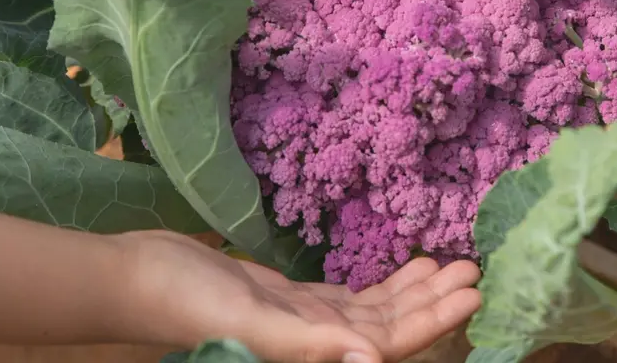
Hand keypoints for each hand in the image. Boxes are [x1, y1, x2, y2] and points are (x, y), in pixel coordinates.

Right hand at [120, 230, 481, 362]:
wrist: (141, 277)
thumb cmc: (189, 302)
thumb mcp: (252, 321)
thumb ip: (311, 345)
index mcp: (314, 353)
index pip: (389, 342)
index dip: (434, 320)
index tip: (474, 292)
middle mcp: (317, 343)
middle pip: (391, 324)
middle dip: (435, 299)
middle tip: (475, 268)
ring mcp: (304, 320)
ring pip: (374, 308)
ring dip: (414, 288)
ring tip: (451, 262)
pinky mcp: (290, 299)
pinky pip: (348, 296)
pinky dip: (381, 282)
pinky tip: (406, 266)